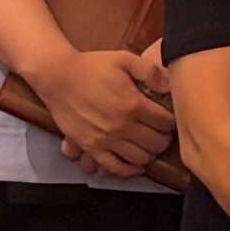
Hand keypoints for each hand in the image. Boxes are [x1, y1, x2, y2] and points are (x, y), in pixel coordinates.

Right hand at [31, 44, 177, 180]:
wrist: (58, 77)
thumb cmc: (91, 66)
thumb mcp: (124, 59)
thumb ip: (149, 71)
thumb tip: (169, 86)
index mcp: (133, 104)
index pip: (165, 123)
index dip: (171, 121)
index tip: (169, 118)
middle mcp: (122, 126)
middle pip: (156, 143)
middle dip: (164, 139)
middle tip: (162, 133)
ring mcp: (106, 140)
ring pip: (140, 159)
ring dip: (150, 154)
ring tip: (149, 145)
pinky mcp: (91, 148)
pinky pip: (115, 168)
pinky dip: (129, 170)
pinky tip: (135, 165)